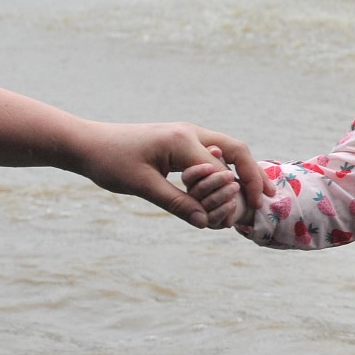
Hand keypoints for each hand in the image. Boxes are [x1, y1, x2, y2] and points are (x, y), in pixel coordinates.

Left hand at [75, 121, 272, 228]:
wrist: (85, 143)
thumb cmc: (108, 162)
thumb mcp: (141, 186)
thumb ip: (176, 203)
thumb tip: (205, 222)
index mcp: (181, 140)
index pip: (221, 168)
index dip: (236, 192)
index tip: (242, 212)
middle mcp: (189, 132)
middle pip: (236, 150)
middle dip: (254, 174)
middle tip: (269, 197)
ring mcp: (186, 134)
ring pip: (227, 149)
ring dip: (243, 170)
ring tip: (259, 192)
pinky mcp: (179, 141)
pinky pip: (212, 152)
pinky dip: (226, 168)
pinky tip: (232, 183)